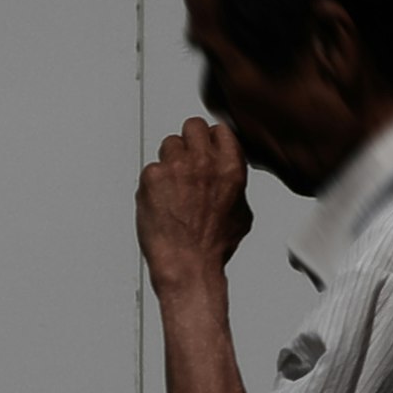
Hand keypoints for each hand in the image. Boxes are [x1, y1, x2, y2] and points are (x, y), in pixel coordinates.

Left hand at [136, 118, 252, 293]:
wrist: (188, 265)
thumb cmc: (212, 246)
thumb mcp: (241, 214)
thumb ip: (235, 187)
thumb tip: (230, 178)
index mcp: (230, 167)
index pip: (220, 130)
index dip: (211, 142)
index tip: (207, 151)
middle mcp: (204, 162)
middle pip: (192, 127)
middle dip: (189, 142)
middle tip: (186, 162)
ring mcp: (176, 167)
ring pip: (169, 143)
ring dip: (170, 161)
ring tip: (172, 187)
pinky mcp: (152, 176)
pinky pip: (151, 168)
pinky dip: (153, 183)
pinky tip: (160, 201)